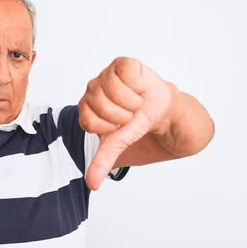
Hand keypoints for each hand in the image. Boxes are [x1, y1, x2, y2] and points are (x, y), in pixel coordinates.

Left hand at [78, 57, 173, 189]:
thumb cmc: (135, 123)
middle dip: (123, 115)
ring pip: (114, 89)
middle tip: (129, 114)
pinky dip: (138, 85)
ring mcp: (106, 74)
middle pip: (101, 105)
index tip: (118, 126)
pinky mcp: (121, 63)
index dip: (109, 127)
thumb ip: (102, 160)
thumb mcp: (118, 142)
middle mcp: (92, 89)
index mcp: (86, 108)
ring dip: (132, 101)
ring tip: (136, 102)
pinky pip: (126, 74)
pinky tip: (139, 87)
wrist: (160, 109)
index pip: (89, 121)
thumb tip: (92, 185)